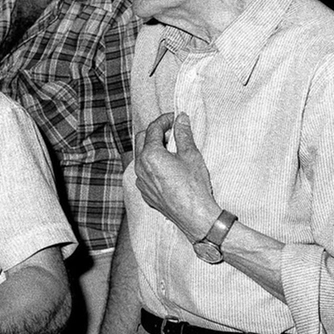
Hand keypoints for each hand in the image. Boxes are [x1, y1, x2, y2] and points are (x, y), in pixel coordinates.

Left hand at [134, 113, 217, 239]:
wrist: (194, 215)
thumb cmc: (194, 185)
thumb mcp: (191, 155)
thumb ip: (183, 134)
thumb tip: (181, 119)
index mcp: (150, 155)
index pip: (153, 129)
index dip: (164, 120)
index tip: (174, 118)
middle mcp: (140, 167)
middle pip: (142, 140)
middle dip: (155, 132)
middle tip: (172, 132)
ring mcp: (140, 181)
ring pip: (141, 157)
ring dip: (152, 149)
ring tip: (171, 150)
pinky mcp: (145, 192)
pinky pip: (144, 173)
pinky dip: (152, 165)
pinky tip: (167, 168)